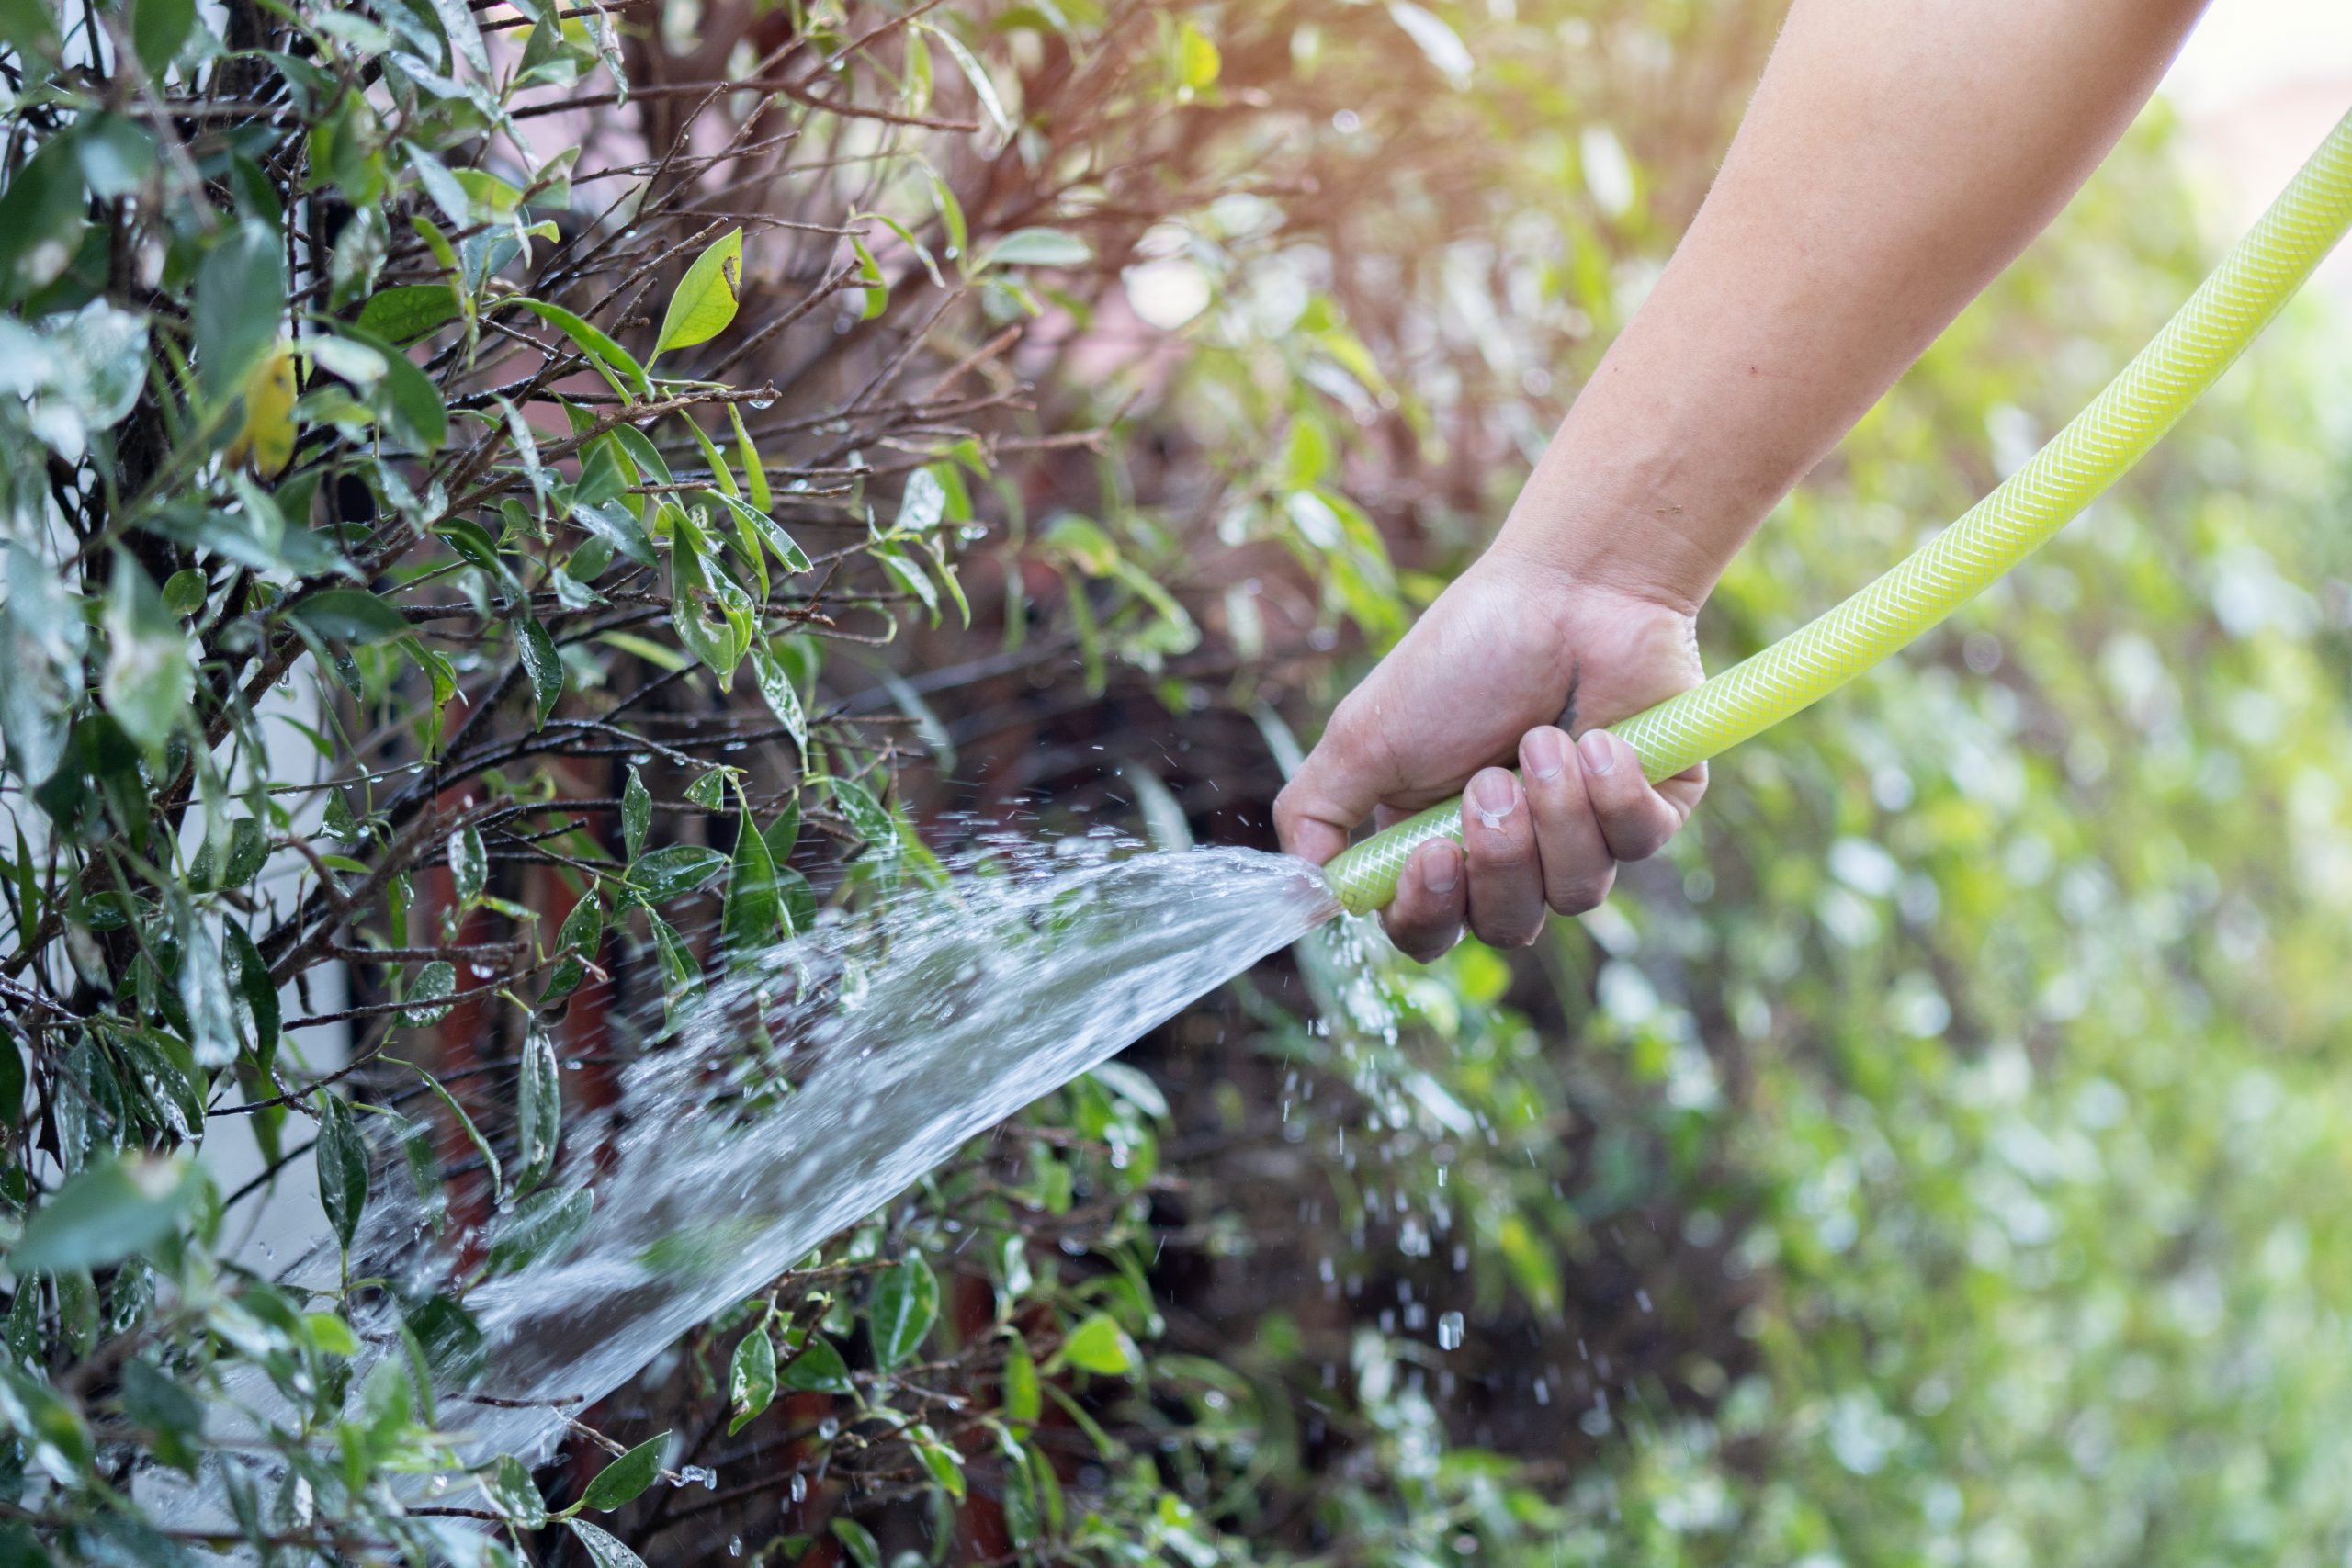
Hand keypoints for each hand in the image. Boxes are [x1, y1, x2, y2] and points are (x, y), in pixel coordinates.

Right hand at [1274, 546, 1706, 958]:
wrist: (1567, 588)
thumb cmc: (1463, 656)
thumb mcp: (1364, 733)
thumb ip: (1316, 813)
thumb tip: (1303, 891)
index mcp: (1437, 843)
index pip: (1429, 931)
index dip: (1431, 912)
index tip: (1434, 853)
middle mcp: (1514, 853)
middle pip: (1506, 926)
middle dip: (1500, 857)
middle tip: (1492, 779)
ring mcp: (1587, 836)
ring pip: (1578, 893)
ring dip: (1556, 813)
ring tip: (1546, 737)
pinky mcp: (1655, 809)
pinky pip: (1640, 843)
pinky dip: (1614, 790)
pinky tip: (1601, 736)